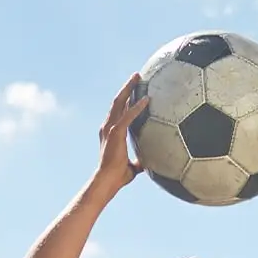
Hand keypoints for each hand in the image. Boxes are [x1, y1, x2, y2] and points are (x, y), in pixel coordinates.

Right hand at [96, 78, 148, 194]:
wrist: (108, 180)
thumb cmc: (118, 176)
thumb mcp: (132, 167)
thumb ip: (139, 162)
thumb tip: (150, 163)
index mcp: (111, 132)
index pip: (118, 111)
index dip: (125, 99)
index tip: (134, 90)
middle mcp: (108, 127)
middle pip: (117, 101)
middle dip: (127, 87)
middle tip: (137, 76)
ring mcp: (110, 128)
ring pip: (119, 103)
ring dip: (129, 89)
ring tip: (137, 77)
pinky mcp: (115, 133)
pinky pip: (128, 116)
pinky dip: (137, 107)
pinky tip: (146, 99)